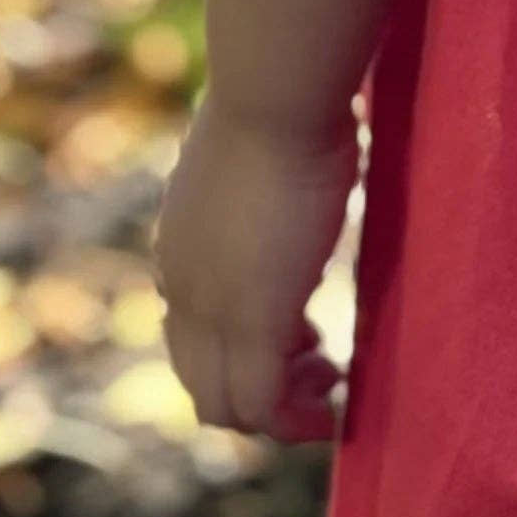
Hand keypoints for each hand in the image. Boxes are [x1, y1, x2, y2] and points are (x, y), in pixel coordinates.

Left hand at [154, 97, 359, 441]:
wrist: (275, 95)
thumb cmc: (282, 107)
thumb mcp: (257, 162)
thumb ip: (259, 190)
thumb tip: (296, 165)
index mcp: (180, 249)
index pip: (192, 337)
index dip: (245, 350)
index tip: (304, 331)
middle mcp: (182, 287)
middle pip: (201, 384)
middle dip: (260, 392)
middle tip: (319, 363)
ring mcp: (211, 308)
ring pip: (225, 407)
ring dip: (280, 410)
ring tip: (331, 376)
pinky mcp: (253, 320)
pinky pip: (263, 406)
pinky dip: (297, 420)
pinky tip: (336, 400)